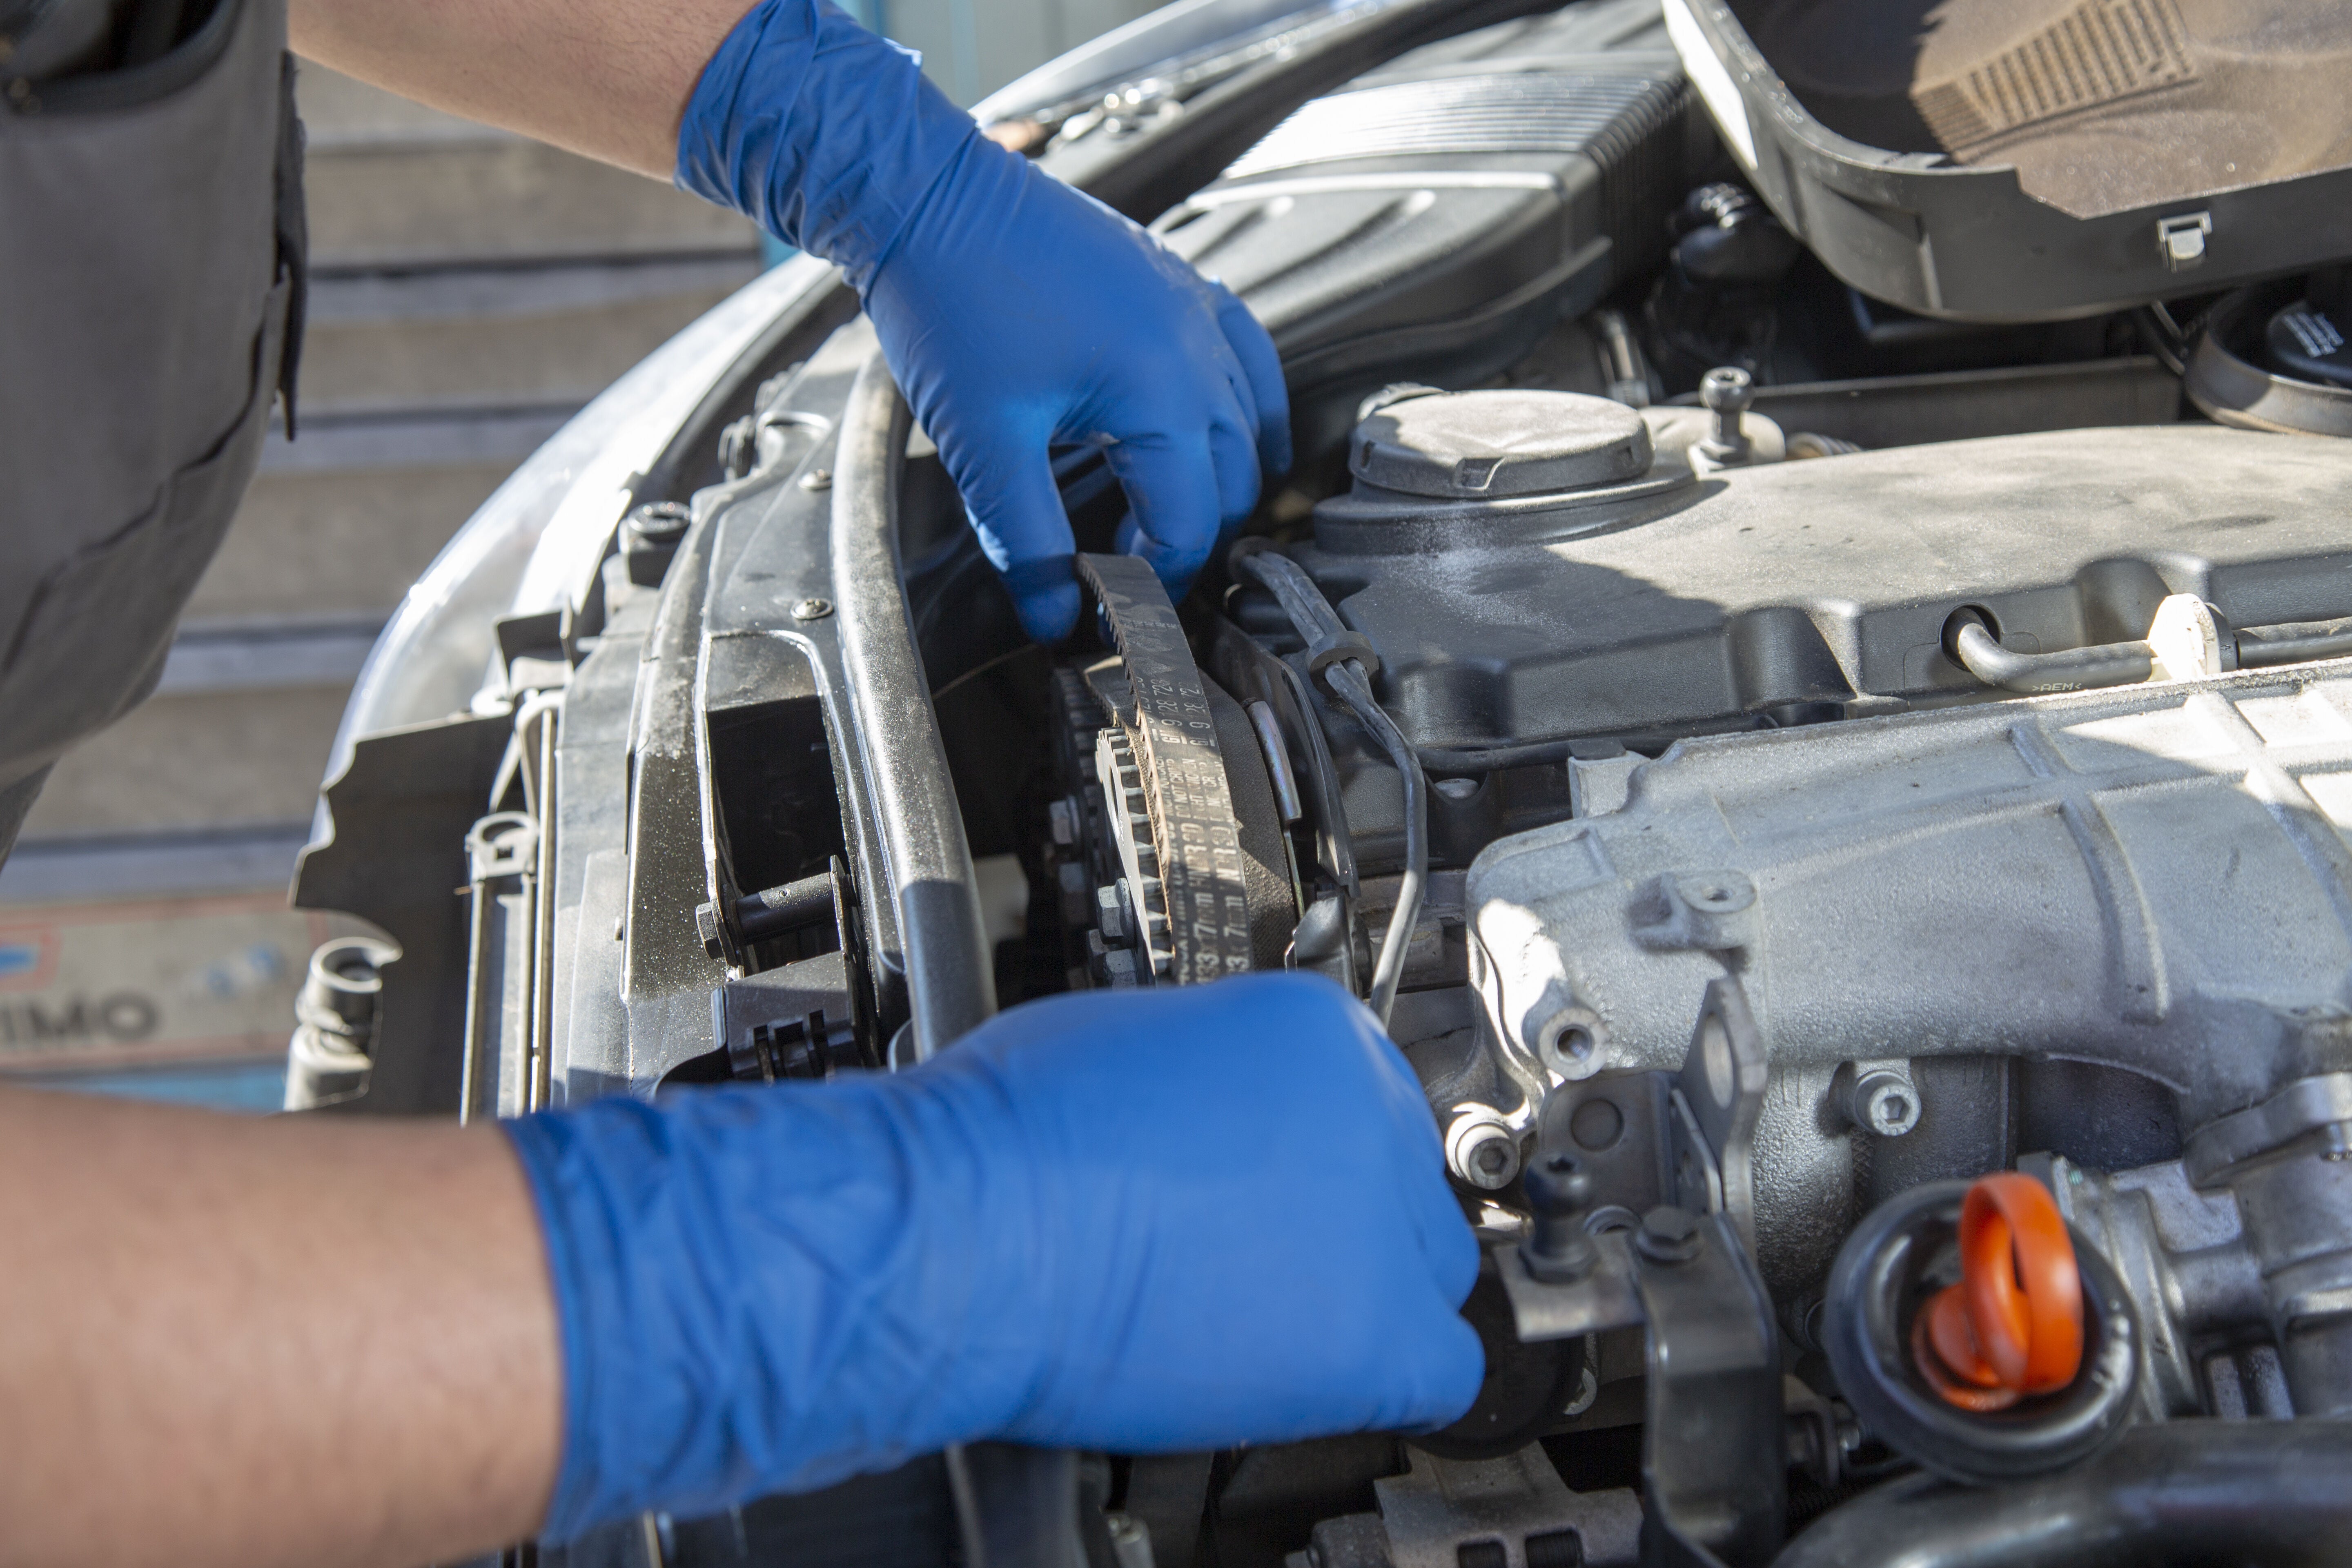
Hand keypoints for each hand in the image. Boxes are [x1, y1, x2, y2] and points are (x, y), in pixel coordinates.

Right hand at [506, 973, 1482, 1539]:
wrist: (966, 1224)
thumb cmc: (1001, 1139)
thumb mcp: (1124, 1050)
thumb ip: (1211, 1080)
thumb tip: (1221, 1122)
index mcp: (1310, 1027)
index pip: (1368, 1098)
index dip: (1316, 1157)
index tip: (1281, 1189)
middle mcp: (1364, 1105)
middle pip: (1403, 1180)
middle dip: (1342, 1222)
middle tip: (1264, 1257)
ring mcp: (1375, 1215)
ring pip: (1428, 1270)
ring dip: (1361, 1296)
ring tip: (1263, 1316)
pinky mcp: (1373, 1323)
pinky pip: (1440, 1371)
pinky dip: (1386, 1380)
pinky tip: (1311, 1376)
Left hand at [677, 0, 1291, 642]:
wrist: (927, 196)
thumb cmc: (950, 301)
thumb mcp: (983, 444)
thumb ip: (1027, 542)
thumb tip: (1056, 619)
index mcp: (1161, 388)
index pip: (1191, 520)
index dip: (1155, 579)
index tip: (1107, 604)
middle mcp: (1197, 345)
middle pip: (1231, 480)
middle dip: (1189, 539)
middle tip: (1130, 573)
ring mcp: (1195, 307)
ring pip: (1248, 424)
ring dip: (1220, 482)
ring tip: (1167, 520)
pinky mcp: (1179, 283)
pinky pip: (1246, 358)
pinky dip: (1246, 409)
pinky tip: (1231, 436)